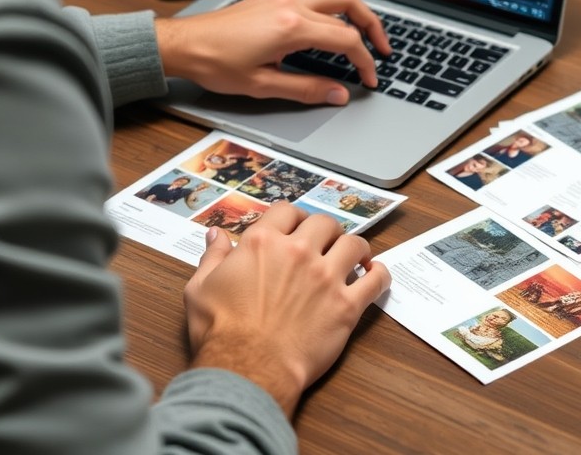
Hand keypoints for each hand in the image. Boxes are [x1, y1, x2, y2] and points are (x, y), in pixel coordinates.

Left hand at [155, 0, 390, 104]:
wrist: (184, 44)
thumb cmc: (215, 63)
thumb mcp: (263, 85)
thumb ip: (307, 88)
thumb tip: (338, 94)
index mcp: (292, 27)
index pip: (347, 39)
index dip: (365, 61)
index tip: (369, 79)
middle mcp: (291, 5)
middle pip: (348, 3)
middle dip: (372, 24)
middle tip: (383, 47)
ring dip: (353, 12)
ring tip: (363, 34)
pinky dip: (332, 9)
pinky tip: (329, 28)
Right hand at [183, 203, 390, 415]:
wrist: (246, 371)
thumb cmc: (221, 333)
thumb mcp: (201, 288)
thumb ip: (213, 257)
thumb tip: (216, 235)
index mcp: (264, 242)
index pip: (287, 211)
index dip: (292, 217)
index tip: (295, 226)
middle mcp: (298, 252)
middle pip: (324, 223)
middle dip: (324, 230)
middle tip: (325, 242)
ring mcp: (326, 278)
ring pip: (353, 244)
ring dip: (355, 247)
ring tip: (354, 255)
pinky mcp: (346, 306)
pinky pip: (374, 281)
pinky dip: (379, 274)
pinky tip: (375, 273)